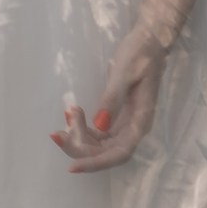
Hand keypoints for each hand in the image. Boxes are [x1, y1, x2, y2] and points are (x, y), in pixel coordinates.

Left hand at [51, 22, 165, 174]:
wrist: (149, 41)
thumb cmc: (140, 54)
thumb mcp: (124, 72)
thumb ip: (112, 99)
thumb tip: (99, 126)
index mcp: (140, 120)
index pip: (119, 153)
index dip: (96, 163)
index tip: (72, 166)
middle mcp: (133, 128)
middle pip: (106, 152)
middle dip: (80, 148)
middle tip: (57, 133)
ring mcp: (125, 123)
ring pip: (99, 144)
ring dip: (79, 137)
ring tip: (68, 114)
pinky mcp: (117, 117)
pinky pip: (98, 132)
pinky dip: (82, 128)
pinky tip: (73, 113)